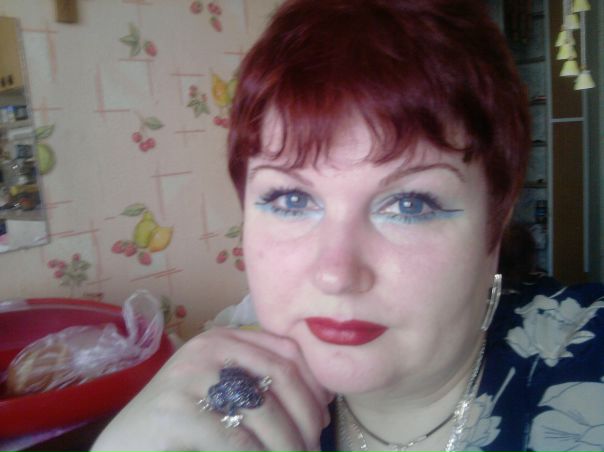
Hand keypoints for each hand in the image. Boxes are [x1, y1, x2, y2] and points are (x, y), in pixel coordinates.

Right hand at [91, 327, 331, 451]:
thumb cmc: (179, 423)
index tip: (324, 419)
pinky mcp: (178, 411)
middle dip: (308, 418)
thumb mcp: (222, 392)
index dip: (314, 385)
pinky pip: (238, 441)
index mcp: (223, 338)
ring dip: (290, 445)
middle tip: (314, 449)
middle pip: (282, 376)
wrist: (124, 447)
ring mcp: (191, 376)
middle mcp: (209, 348)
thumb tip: (322, 401)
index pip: (287, 351)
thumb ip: (261, 384)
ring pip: (265, 411)